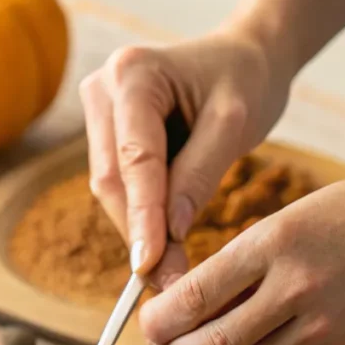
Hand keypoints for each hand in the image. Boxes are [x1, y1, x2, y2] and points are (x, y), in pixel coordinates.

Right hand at [79, 27, 294, 280]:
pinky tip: (164, 251)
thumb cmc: (245, 80)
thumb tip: (171, 235)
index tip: (150, 265)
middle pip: (112, 180)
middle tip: (170, 285)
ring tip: (171, 276)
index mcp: (133, 74)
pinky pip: (120, 189)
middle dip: (140, 234)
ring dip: (139, 233)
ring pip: (111, 190)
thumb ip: (200, 175)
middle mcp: (103, 90)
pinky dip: (142, 220)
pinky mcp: (107, 138)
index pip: (135, 158)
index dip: (142, 216)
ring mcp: (99, 114)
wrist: (244, 59)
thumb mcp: (234, 123)